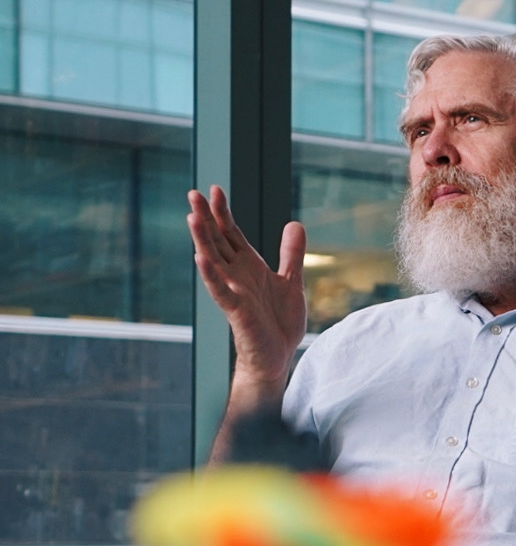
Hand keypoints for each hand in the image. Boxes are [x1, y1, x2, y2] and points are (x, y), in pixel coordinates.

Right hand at [188, 185, 307, 386]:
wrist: (278, 356)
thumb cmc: (279, 322)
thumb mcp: (291, 281)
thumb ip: (292, 254)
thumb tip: (295, 223)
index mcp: (249, 266)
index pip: (231, 233)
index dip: (223, 212)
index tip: (214, 189)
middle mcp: (237, 275)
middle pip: (217, 241)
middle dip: (206, 218)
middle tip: (192, 193)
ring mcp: (234, 292)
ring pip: (213, 261)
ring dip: (202, 240)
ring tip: (192, 218)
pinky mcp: (236, 311)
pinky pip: (220, 291)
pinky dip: (211, 275)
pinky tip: (200, 259)